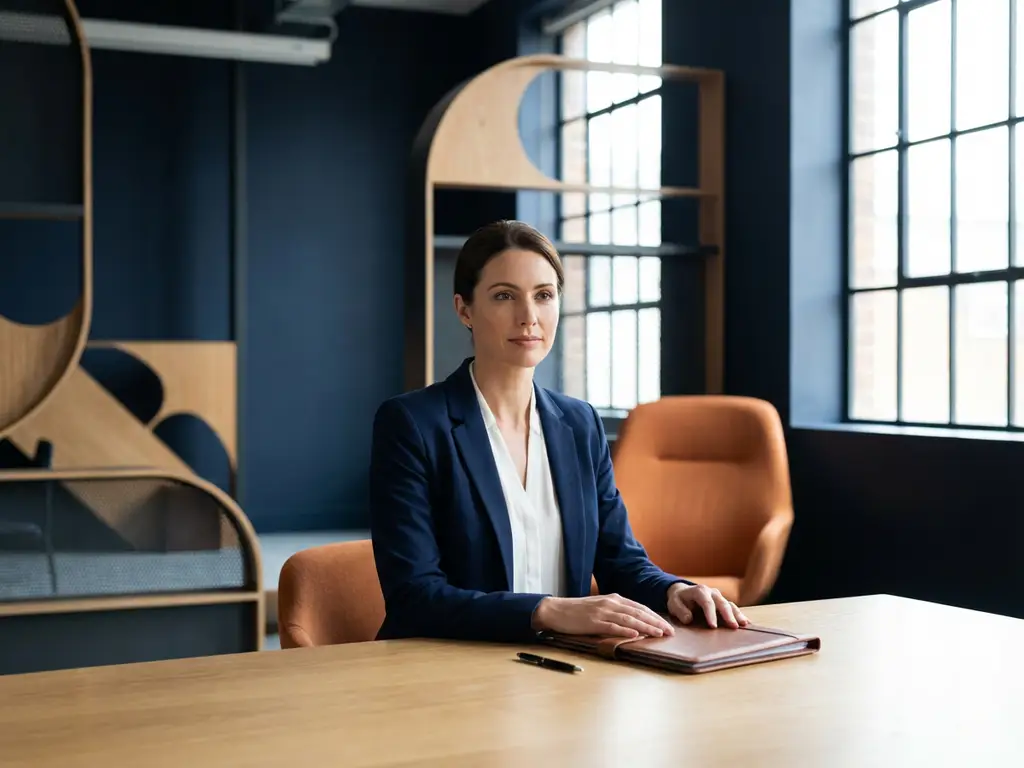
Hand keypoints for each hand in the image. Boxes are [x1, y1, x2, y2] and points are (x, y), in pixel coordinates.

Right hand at [531, 594, 676, 638]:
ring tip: (658, 634)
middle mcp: (611, 603)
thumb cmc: (578, 611)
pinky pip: (612, 627)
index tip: (667, 625)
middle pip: (638, 612)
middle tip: (670, 632)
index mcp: (614, 599)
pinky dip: (625, 631)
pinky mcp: (593, 622)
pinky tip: (635, 635)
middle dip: (656, 622)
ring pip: (629, 620)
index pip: (640, 607)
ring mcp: (602, 612)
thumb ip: (616, 612)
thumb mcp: (600, 607)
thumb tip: (634, 624)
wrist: (556, 610)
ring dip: (646, 627)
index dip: (655, 616)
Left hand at [666, 582, 749, 628]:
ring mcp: (718, 596)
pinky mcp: (722, 602)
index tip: (713, 626)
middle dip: (728, 615)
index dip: (710, 614)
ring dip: (737, 615)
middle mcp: (711, 592)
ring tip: (744, 625)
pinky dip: (739, 614)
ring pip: (730, 604)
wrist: (682, 593)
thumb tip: (689, 619)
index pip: (706, 602)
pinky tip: (746, 622)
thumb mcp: (674, 604)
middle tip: (733, 626)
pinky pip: (732, 607)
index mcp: (699, 591)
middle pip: (722, 603)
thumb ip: (680, 610)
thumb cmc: (678, 600)